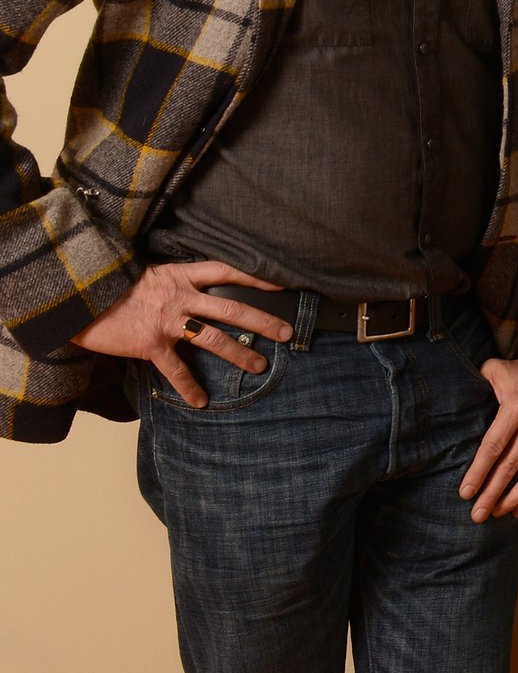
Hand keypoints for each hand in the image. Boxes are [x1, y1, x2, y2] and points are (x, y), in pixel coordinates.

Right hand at [72, 260, 291, 407]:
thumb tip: (200, 288)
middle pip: (232, 308)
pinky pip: (176, 369)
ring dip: (239, 354)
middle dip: (262, 321)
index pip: (227, 271)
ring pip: (214, 338)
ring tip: (260, 366)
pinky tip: (202, 401)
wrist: (76, 296)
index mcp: (182, 276)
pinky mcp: (150, 343)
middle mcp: (181, 297)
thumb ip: (177, 280)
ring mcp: (167, 321)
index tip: (282, 286)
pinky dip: (189, 387)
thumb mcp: (151, 273)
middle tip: (287, 332)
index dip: (256, 278)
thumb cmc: (114, 284)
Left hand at [461, 352, 517, 522]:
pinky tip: (517, 510)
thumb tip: (451, 403)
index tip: (465, 493)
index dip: (479, 471)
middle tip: (476, 515)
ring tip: (495, 515)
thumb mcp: (495, 370)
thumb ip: (476, 386)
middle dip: (492, 493)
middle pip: (511, 466)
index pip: (494, 446)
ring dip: (513, 499)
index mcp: (516, 407)